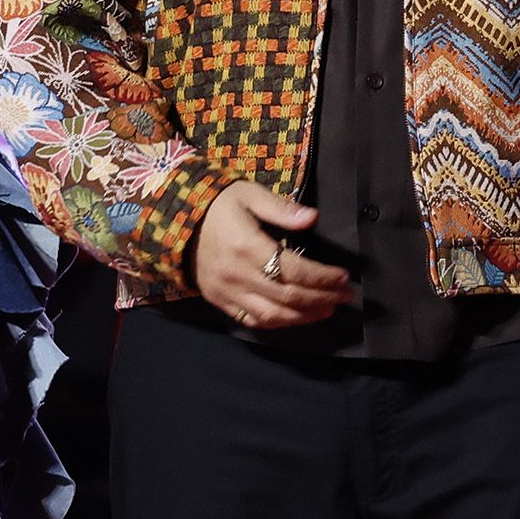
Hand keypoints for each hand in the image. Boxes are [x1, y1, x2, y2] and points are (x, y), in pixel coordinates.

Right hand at [192, 182, 352, 328]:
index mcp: (246, 246)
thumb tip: (312, 218)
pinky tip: (297, 317)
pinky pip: (252, 320)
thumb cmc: (218, 204)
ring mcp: (227, 292)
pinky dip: (278, 323)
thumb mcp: (248, 195)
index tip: (344, 276)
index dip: (323, 277)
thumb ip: (281, 208)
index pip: (294, 270)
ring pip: (272, 315)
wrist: (174, 222)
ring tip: (328, 309)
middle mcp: (237, 275)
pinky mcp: (219, 301)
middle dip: (322, 298)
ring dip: (304, 316)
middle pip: (288, 297)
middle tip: (345, 295)